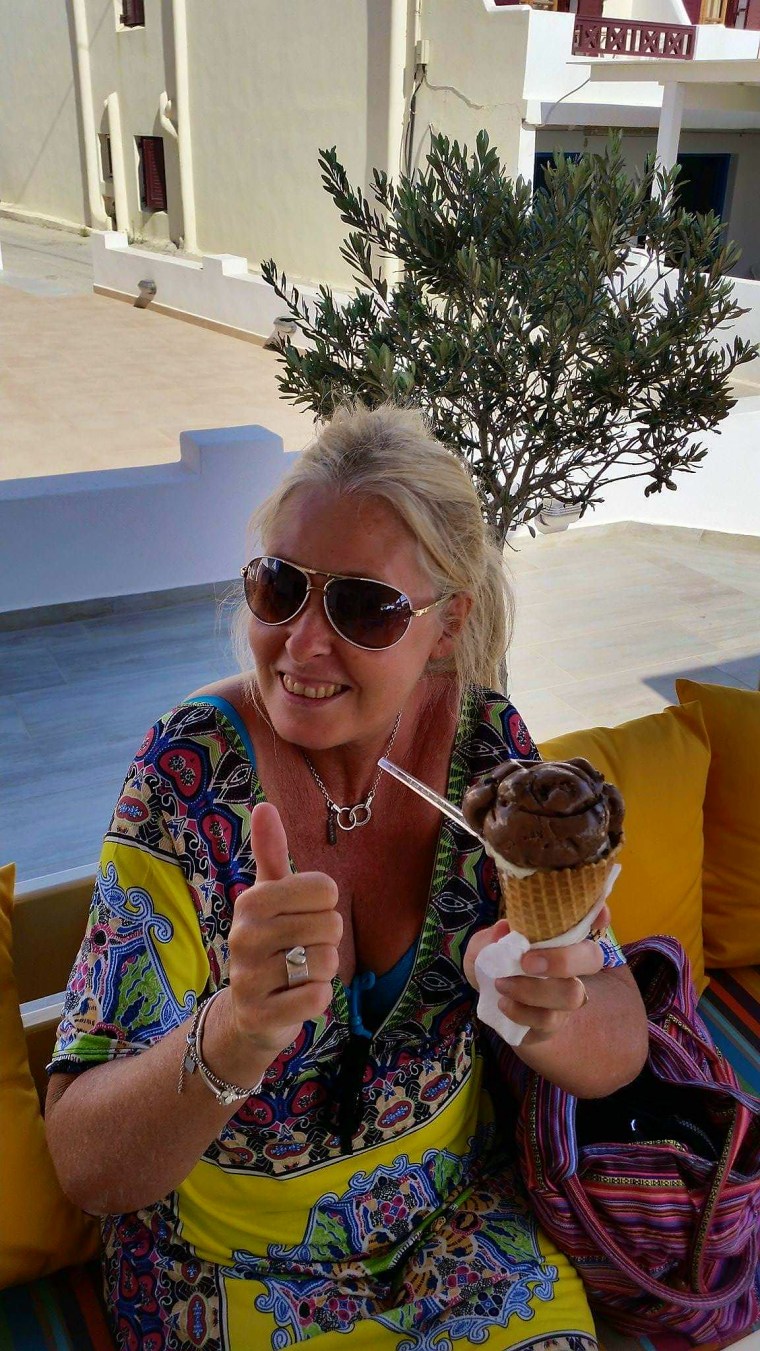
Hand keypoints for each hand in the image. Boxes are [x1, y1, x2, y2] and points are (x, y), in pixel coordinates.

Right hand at [227, 803, 341, 1058]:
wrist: (248, 1011)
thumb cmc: (269, 944)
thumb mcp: (269, 896)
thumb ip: (271, 852)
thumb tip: (264, 805)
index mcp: (251, 901)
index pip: (325, 889)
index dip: (326, 906)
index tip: (304, 915)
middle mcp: (244, 936)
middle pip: (330, 925)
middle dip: (327, 940)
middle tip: (302, 949)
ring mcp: (249, 978)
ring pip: (326, 962)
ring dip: (323, 971)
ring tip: (300, 973)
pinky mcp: (261, 1015)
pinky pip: (317, 998)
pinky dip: (318, 998)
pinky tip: (296, 997)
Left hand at [464, 904, 610, 1044]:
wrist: (488, 1002)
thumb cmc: (494, 965)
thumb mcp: (483, 948)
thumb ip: (491, 938)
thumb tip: (505, 929)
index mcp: (558, 938)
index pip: (589, 921)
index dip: (598, 915)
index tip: (598, 914)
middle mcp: (571, 965)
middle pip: (592, 959)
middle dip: (564, 960)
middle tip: (527, 962)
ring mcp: (566, 996)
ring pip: (572, 995)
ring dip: (533, 990)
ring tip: (502, 984)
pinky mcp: (554, 1023)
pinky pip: (548, 1020)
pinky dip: (522, 1011)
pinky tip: (503, 1004)